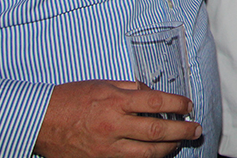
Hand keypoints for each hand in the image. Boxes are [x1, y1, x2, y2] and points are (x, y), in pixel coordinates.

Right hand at [33, 80, 199, 157]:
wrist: (40, 121)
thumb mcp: (104, 85)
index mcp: (115, 102)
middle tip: (196, 130)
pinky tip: (157, 154)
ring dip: (168, 149)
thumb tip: (154, 95)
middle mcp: (113, 126)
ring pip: (146, 154)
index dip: (178, 104)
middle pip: (156, 131)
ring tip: (180, 143)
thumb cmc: (71, 99)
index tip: (189, 106)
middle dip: (181, 131)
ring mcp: (106, 148)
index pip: (156, 102)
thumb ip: (131, 89)